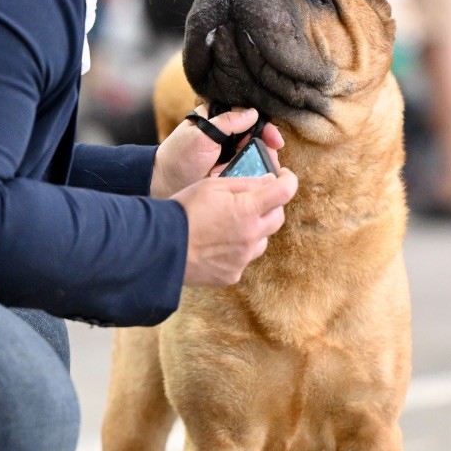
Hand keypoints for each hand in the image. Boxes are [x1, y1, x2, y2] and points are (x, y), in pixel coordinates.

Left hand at [150, 105, 283, 198]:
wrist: (164, 184)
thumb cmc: (179, 156)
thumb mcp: (201, 136)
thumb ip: (227, 123)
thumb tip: (253, 114)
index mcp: (215, 118)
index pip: (245, 115)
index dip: (263, 126)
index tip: (274, 139)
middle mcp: (222, 133)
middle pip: (252, 134)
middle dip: (265, 145)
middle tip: (273, 156)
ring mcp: (225, 151)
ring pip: (251, 152)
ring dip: (262, 159)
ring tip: (269, 169)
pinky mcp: (226, 168)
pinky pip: (245, 167)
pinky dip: (253, 171)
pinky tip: (260, 177)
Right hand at [174, 168, 297, 286]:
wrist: (161, 247)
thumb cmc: (184, 211)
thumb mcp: (212, 185)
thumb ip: (245, 182)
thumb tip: (268, 181)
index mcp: (248, 209)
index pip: (285, 191)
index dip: (289, 180)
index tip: (284, 176)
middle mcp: (251, 236)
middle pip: (278, 217)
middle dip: (271, 205)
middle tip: (254, 198)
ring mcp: (243, 258)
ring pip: (263, 239)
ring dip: (255, 228)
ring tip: (230, 222)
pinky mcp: (232, 274)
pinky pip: (244, 258)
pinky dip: (238, 248)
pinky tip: (218, 242)